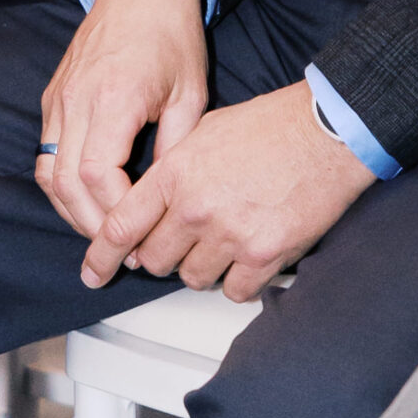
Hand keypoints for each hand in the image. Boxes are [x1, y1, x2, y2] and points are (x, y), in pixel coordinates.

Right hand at [36, 0, 207, 239]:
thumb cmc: (172, 36)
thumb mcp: (191, 93)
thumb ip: (176, 148)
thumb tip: (168, 201)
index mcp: (115, 97)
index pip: (97, 174)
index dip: (114, 213)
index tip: (139, 234)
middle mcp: (78, 99)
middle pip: (65, 183)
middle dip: (90, 224)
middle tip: (119, 250)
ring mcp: (59, 98)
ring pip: (47, 172)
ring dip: (70, 210)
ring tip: (102, 233)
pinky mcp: (52, 97)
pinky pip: (45, 153)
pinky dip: (60, 185)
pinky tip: (87, 200)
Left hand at [79, 79, 375, 302]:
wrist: (325, 131)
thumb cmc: (270, 125)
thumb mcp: (203, 130)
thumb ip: (172, 169)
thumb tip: (151, 203)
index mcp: (175, 173)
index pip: (120, 226)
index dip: (100, 256)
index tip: (92, 272)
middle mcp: (196, 207)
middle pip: (154, 260)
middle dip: (161, 255)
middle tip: (178, 242)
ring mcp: (231, 234)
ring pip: (192, 278)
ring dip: (200, 267)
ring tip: (219, 242)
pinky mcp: (265, 255)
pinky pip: (235, 291)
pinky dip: (237, 281)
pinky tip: (246, 258)